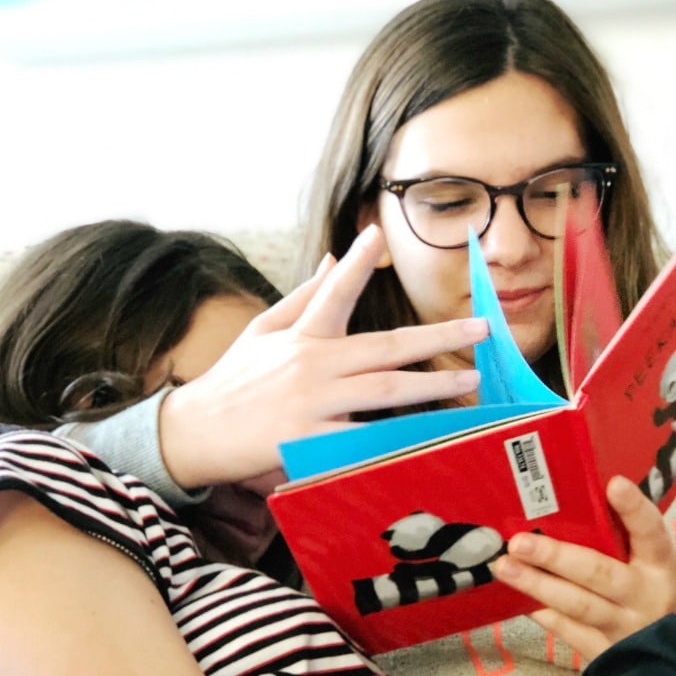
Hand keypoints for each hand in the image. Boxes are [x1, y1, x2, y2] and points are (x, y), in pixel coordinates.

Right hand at [160, 226, 486, 488]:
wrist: (196, 433)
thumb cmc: (234, 381)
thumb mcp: (262, 331)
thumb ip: (305, 297)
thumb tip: (337, 257)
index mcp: (302, 336)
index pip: (334, 292)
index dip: (356, 263)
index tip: (378, 233)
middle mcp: (311, 364)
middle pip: (385, 347)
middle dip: (436, 336)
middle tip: (480, 329)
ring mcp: (312, 404)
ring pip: (383, 392)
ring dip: (431, 384)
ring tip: (468, 380)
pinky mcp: (309, 441)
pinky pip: (361, 439)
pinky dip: (394, 437)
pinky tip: (427, 435)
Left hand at [490, 475, 675, 662]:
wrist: (674, 654)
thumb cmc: (653, 592)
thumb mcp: (652, 564)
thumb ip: (623, 537)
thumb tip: (575, 499)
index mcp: (661, 566)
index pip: (651, 533)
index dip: (634, 509)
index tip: (614, 485)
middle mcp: (643, 596)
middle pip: (599, 574)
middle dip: (556, 557)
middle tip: (519, 542)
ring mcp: (623, 628)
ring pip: (577, 605)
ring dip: (537, 585)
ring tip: (505, 567)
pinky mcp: (603, 652)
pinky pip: (565, 630)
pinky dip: (539, 612)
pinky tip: (512, 596)